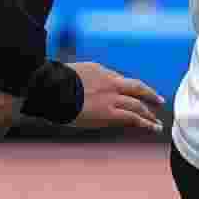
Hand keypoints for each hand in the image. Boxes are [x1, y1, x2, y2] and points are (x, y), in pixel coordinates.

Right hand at [0, 61, 167, 151]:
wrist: (50, 88)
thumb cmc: (47, 85)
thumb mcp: (57, 80)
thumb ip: (59, 85)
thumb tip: (40, 90)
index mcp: (96, 71)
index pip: (117, 79)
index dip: (128, 87)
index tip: (136, 91)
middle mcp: (108, 81)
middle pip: (134, 88)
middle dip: (148, 96)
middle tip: (158, 102)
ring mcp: (111, 96)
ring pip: (138, 104)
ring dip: (149, 113)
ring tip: (157, 121)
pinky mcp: (110, 112)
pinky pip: (133, 118)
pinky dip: (145, 122)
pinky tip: (153, 128)